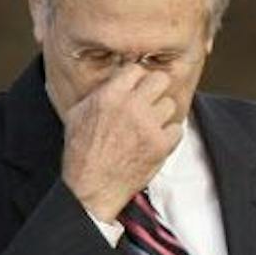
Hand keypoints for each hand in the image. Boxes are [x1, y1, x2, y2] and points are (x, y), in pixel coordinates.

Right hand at [60, 63, 183, 220]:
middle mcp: (131, 106)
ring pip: (170, 104)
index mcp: (110, 95)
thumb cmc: (81, 152)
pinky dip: (169, 134)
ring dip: (162, 113)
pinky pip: (177, 129)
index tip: (138, 85)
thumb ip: (99, 93)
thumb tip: (114, 80)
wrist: (91, 185)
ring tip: (151, 124)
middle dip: (156, 89)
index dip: (138, 78)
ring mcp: (148, 125)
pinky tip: (157, 139)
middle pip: (160, 80)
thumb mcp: (78, 114)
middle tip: (152, 99)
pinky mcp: (160, 145)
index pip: (136, 69)